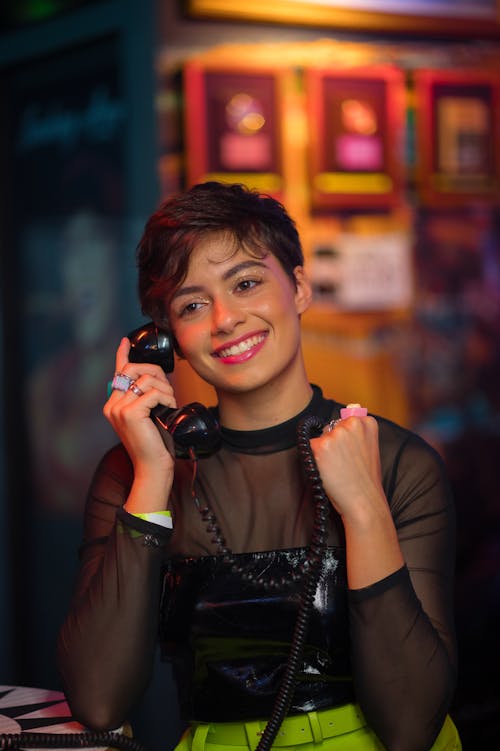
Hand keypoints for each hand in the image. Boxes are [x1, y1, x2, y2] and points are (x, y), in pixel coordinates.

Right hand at [104, 337, 176, 479]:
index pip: (117, 372)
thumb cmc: (155, 443)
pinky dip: (166, 398)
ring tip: (170, 405)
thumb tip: (154, 378)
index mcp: (113, 404)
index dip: (122, 354)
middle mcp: (112, 404)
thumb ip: (145, 398)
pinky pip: (153, 392)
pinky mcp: (130, 413)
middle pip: (136, 369)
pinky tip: (169, 409)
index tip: (125, 341)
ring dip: (166, 389)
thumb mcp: (148, 416)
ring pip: (147, 379)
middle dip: (158, 374)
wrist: (153, 467)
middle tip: (169, 392)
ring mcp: (119, 408)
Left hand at [310, 414, 384, 524]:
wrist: (364, 501)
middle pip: (330, 427)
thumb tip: (350, 407)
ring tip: (339, 468)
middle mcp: (352, 423)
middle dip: (333, 444)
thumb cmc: (365, 479)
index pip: (345, 421)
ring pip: (320, 438)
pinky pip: (309, 448)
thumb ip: (358, 429)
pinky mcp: (321, 445)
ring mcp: (336, 434)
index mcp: (367, 421)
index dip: (346, 440)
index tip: (354, 455)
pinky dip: (315, 460)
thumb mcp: (369, 447)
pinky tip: (329, 471)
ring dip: (324, 452)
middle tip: (346, 464)